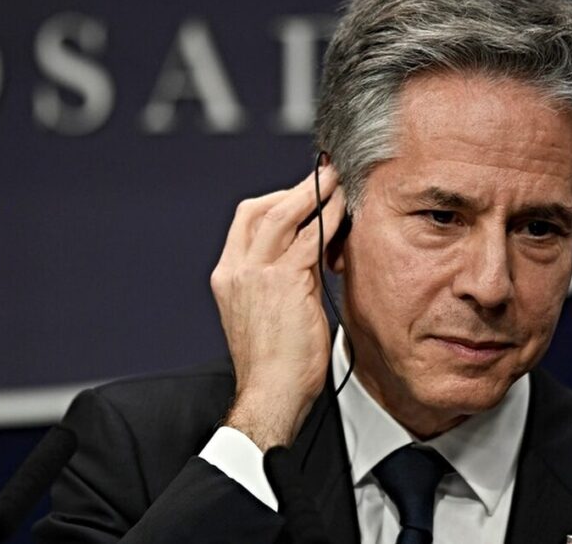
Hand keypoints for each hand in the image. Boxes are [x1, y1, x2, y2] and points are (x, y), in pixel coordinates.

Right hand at [210, 164, 345, 449]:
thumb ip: (280, 280)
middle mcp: (236, 270)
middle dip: (295, 189)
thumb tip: (310, 254)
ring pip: (283, 214)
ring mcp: (256, 273)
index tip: (302, 194)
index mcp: (228, 277)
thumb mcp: (266, 313)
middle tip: (323, 177)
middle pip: (260, 209)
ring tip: (337, 181)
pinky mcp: (283, 281)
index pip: (246, 222)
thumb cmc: (275, 364)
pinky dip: (328, 217)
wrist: (270, 395)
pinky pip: (309, 237)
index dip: (276, 201)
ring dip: (314, 193)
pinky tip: (344, 209)